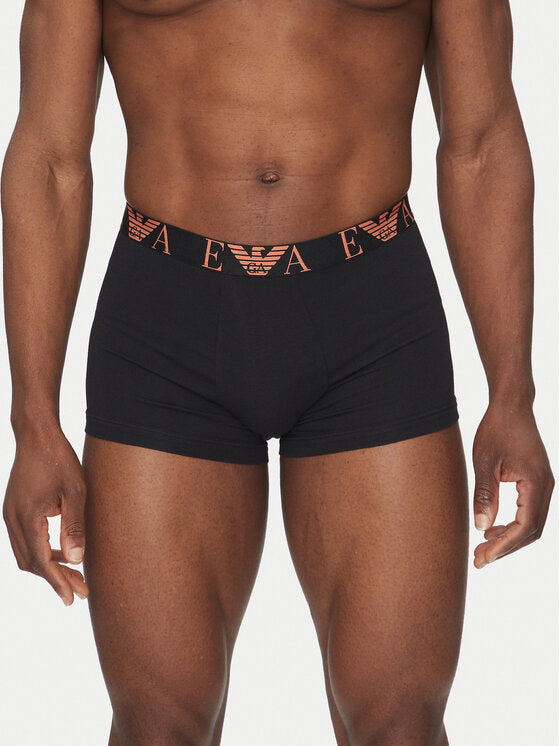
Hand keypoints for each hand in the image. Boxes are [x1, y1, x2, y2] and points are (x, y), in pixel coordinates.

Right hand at [3, 426, 88, 604]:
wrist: (36, 435)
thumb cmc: (59, 459)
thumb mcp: (75, 491)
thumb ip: (75, 526)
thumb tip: (76, 560)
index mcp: (27, 517)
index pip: (41, 562)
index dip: (58, 582)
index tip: (73, 599)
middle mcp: (13, 519)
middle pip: (31, 563)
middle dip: (56, 579)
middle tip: (81, 590)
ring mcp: (10, 514)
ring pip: (26, 554)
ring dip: (48, 567)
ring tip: (75, 574)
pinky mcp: (13, 509)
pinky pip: (25, 540)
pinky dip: (42, 552)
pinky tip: (62, 552)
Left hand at [471, 400, 554, 567]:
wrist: (511, 406)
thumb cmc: (496, 429)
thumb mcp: (484, 462)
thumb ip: (485, 495)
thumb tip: (481, 527)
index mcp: (536, 483)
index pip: (525, 526)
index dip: (504, 546)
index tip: (484, 557)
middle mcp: (545, 486)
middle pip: (531, 530)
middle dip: (505, 548)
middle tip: (479, 560)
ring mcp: (543, 484)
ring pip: (531, 523)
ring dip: (508, 538)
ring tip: (482, 548)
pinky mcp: (536, 481)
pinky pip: (529, 511)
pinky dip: (512, 524)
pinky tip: (491, 528)